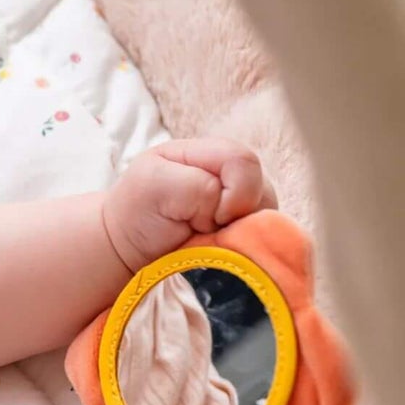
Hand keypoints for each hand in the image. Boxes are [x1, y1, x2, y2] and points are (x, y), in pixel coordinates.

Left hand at [102, 137, 275, 274]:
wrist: (134, 247)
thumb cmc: (140, 210)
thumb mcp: (156, 184)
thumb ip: (199, 187)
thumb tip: (233, 211)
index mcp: (209, 153)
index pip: (244, 162)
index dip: (232, 192)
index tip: (204, 215)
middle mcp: (233, 176)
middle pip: (265, 191)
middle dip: (239, 216)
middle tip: (205, 229)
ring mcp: (245, 206)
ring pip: (271, 219)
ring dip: (244, 236)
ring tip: (212, 239)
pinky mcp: (250, 233)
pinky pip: (270, 242)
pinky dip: (250, 251)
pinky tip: (224, 252)